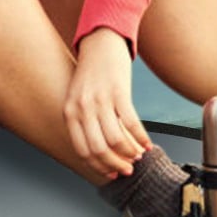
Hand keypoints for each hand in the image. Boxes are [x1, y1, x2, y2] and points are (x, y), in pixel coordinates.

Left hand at [65, 28, 149, 180]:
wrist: (100, 42)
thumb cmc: (90, 72)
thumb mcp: (78, 98)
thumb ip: (85, 122)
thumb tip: (103, 152)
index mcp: (69, 112)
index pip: (82, 151)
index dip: (99, 167)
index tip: (111, 174)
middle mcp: (82, 107)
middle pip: (100, 150)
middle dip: (116, 165)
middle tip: (127, 169)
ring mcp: (100, 99)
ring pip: (116, 140)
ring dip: (130, 153)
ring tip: (138, 156)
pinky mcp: (119, 92)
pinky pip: (132, 123)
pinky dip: (141, 138)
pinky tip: (147, 144)